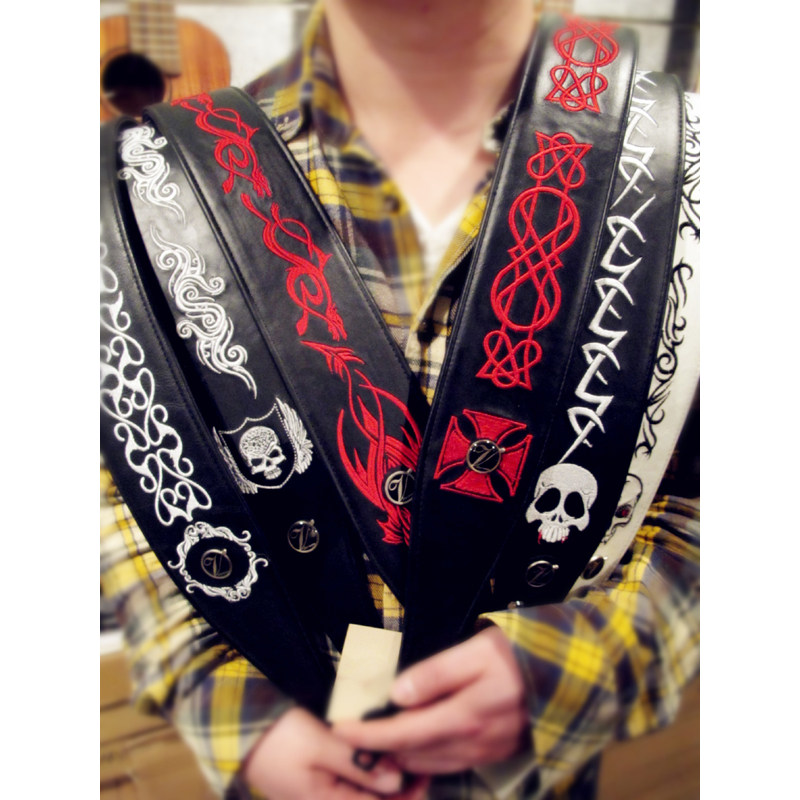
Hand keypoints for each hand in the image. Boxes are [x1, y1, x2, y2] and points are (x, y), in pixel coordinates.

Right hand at [244, 706, 429, 798]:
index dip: (410, 794)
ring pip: (365, 793)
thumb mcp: (321, 746)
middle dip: (401, 784)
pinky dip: (368, 770)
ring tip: (403, 749)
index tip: (427, 769)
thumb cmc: (279, 738)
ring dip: (385, 776)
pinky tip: (378, 750)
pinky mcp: (319, 783)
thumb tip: (398, 781)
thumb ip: (359, 765)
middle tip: (418, 754)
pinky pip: (352, 783)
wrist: (238, 729)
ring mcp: (323, 794)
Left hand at [335, 626, 528, 774]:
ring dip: (400, 755)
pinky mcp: (495, 752)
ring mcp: (485, 751)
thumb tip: (398, 693)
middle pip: (412, 755)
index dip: (367, 735)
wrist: (571, 671)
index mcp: (465, 716)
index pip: (403, 733)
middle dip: (379, 748)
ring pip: (430, 764)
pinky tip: (416, 743)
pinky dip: (425, 758)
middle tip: (352, 731)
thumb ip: (436, 673)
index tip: (339, 729)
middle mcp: (473, 742)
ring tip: (377, 737)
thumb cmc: (520, 654)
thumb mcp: (477, 651)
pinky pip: (450, 764)